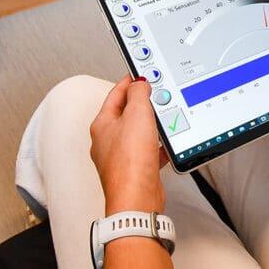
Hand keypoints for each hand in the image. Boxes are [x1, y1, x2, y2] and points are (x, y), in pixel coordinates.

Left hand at [89, 75, 166, 214]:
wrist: (136, 196)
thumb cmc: (130, 160)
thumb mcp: (137, 114)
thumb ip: (139, 94)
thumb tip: (139, 83)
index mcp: (101, 124)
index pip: (115, 95)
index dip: (129, 81)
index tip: (140, 74)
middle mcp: (107, 141)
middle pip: (125, 113)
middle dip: (142, 103)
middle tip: (155, 93)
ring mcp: (119, 156)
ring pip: (137, 133)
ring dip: (151, 124)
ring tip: (163, 117)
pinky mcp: (134, 170)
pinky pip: (147, 151)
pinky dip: (157, 145)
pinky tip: (167, 145)